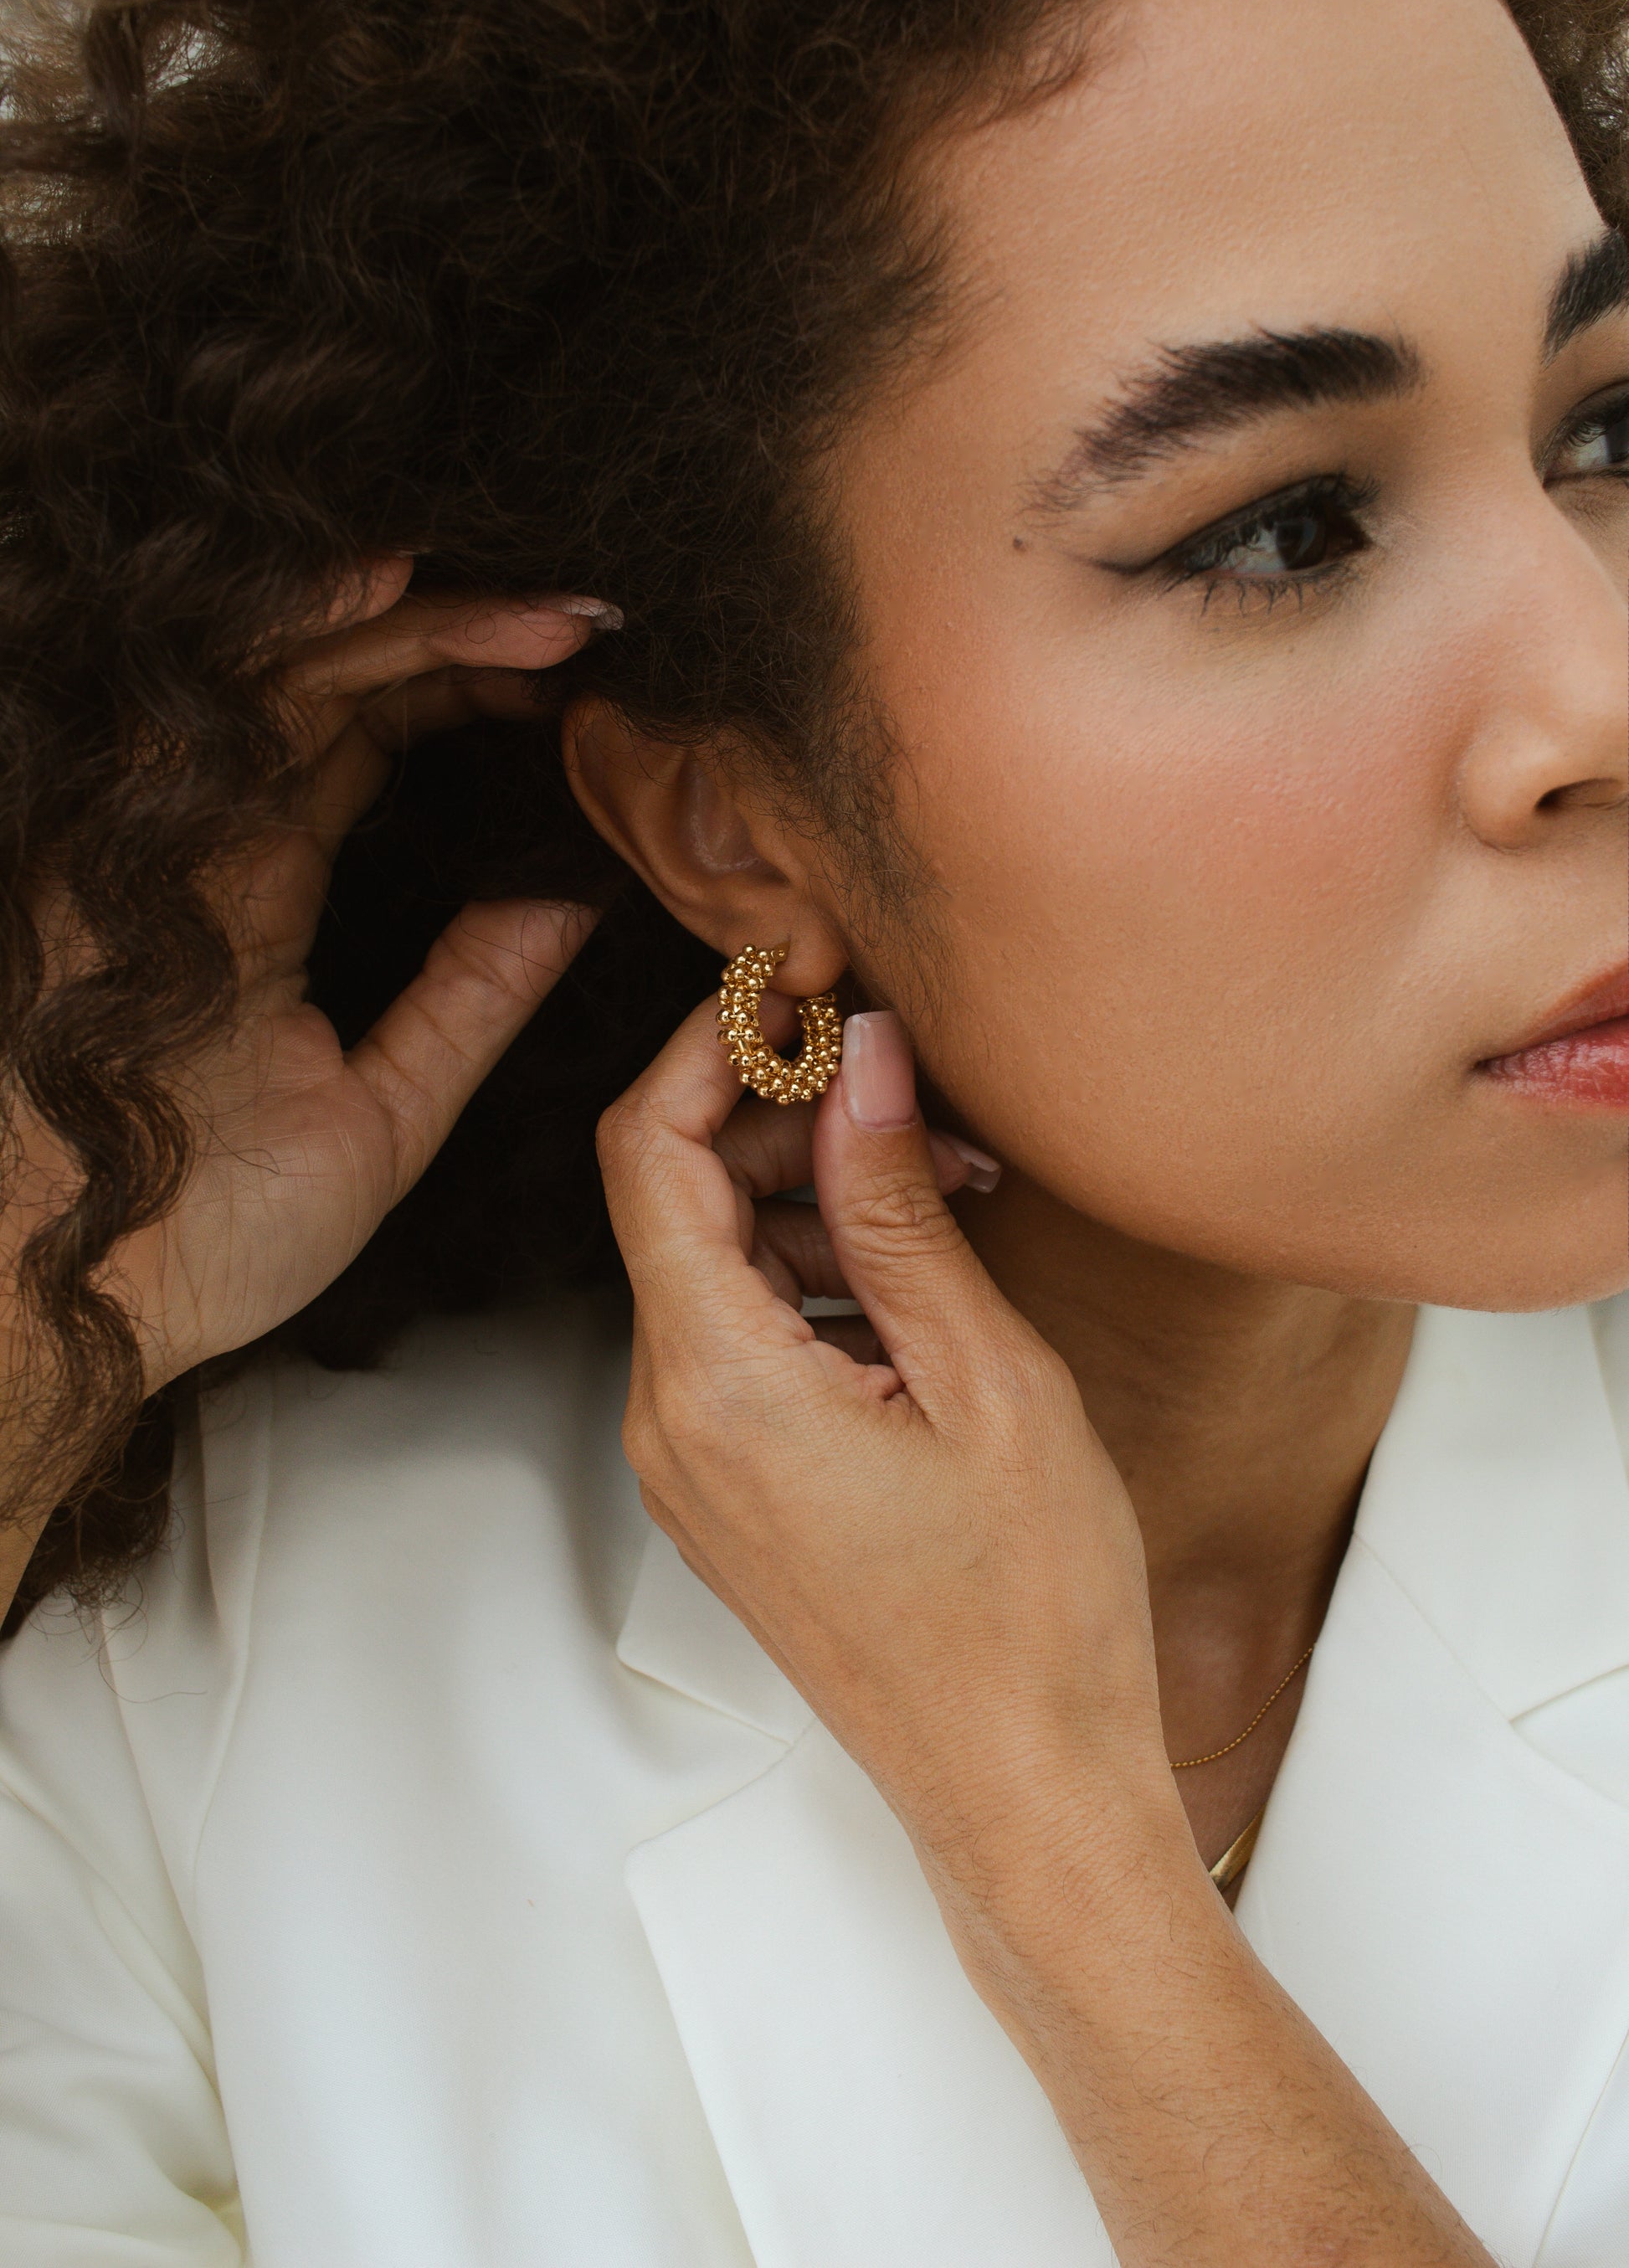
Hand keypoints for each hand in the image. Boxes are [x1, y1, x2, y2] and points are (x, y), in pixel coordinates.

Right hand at [4, 559, 602, 1440]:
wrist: (66, 1309)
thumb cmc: (197, 1235)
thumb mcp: (382, 1106)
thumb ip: (472, 997)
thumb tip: (576, 897)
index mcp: (261, 892)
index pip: (369, 739)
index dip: (471, 690)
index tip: (589, 691)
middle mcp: (205, 838)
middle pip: (336, 676)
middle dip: (465, 634)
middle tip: (594, 625)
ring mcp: (157, 828)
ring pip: (280, 662)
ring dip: (413, 616)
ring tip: (543, 607)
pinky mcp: (112, 830)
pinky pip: (205, 693)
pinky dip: (297, 627)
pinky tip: (390, 581)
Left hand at [596, 993, 1171, 1876]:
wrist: (1025, 1793)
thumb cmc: (1031, 1610)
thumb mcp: (986, 1379)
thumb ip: (898, 1207)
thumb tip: (864, 1060)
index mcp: (715, 1385)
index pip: (645, 1152)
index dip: (710, 1047)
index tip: (806, 996)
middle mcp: (670, 1423)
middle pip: (677, 1200)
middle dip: (788, 1121)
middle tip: (925, 1105)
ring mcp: (692, 1467)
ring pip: (715, 1267)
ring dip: (816, 1203)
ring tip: (954, 1195)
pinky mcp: (731, 1494)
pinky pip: (740, 1341)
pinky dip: (816, 1283)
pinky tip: (926, 1280)